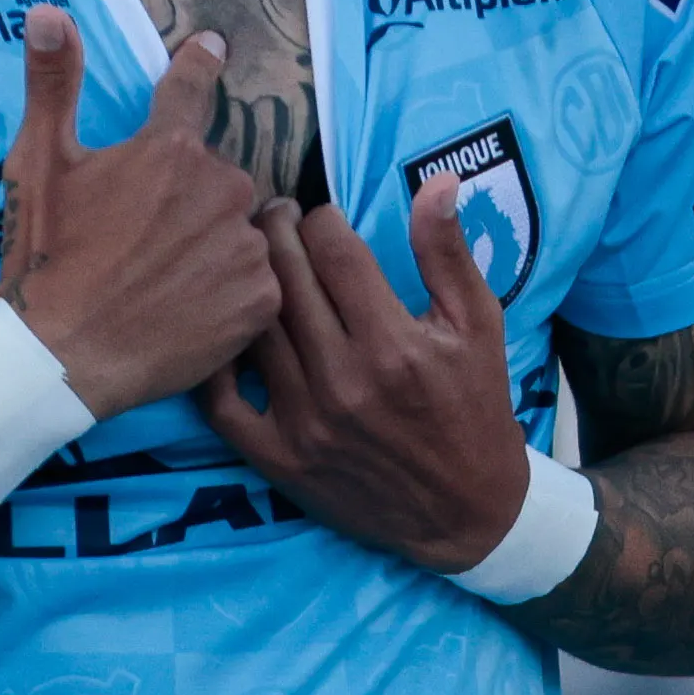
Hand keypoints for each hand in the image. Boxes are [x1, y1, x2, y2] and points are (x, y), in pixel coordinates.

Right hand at [0, 5, 286, 417]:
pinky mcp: (260, 302)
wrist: (62, 358)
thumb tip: (47, 10)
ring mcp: (245, 247)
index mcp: (169, 150)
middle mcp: (220, 189)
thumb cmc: (46, 260)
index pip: (190, 89)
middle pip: (215, 180)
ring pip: (237, 233)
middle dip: (186, 201)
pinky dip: (229, 294)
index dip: (198, 64)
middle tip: (141, 242)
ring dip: (212, 247)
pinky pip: (256, 284)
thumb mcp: (37, 166)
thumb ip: (51, 83)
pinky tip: (189, 310)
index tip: (212, 47)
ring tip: (164, 283)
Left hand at [201, 175, 533, 571]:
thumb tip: (437, 180)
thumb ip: (448, 253)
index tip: (320, 214)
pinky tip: (223, 329)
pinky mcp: (278, 459)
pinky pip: (221, 401)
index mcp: (394, 343)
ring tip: (247, 259)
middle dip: (275, 231)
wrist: (465, 514)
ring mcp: (305, 422)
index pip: (334, 250)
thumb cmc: (474, 408)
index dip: (321, 217)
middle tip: (271, 215)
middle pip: (285, 279)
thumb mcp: (478, 326)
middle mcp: (344, 381)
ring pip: (253, 328)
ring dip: (244, 282)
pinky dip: (215, 361)